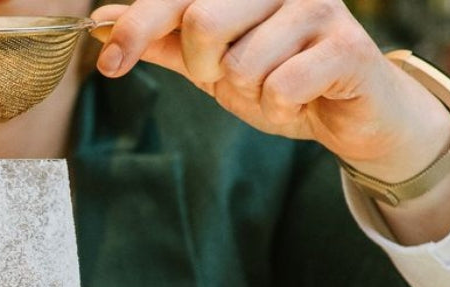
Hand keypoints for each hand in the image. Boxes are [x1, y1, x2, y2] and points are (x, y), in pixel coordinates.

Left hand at [90, 0, 449, 185]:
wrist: (347, 113)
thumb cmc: (277, 77)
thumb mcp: (208, 62)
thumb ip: (160, 41)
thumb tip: (102, 22)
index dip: (136, 28)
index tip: (109, 66)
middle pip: (202, 20)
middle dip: (206, 67)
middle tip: (230, 76)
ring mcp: (318, 7)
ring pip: (241, 62)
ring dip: (249, 92)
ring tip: (274, 86)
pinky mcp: (347, 46)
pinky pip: (280, 87)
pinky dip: (279, 108)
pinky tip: (299, 99)